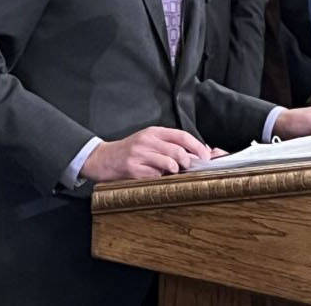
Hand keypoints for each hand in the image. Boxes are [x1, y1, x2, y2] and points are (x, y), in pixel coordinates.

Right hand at [80, 126, 211, 181]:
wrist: (104, 159)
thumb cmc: (131, 151)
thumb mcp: (149, 141)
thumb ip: (170, 144)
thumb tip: (197, 153)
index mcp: (153, 132)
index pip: (182, 136)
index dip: (197, 147)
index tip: (206, 156)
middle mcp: (147, 141)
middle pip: (178, 151)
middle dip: (188, 162)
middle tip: (187, 168)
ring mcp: (140, 155)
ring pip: (170, 164)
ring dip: (175, 171)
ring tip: (170, 172)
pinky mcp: (134, 169)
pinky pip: (156, 176)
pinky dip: (160, 179)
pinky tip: (155, 177)